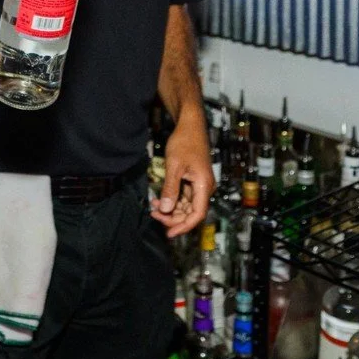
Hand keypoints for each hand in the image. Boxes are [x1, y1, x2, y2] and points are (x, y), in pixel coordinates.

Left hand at [153, 116, 212, 237]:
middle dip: (172, 217)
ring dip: (170, 209)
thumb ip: (170, 189)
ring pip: (186, 206)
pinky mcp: (194, 181)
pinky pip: (184, 197)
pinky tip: (158, 200)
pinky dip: (172, 200)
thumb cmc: (185, 142)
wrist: (190, 125)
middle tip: (154, 215)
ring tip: (153, 207)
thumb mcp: (174, 166)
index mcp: (204, 186)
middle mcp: (205, 188)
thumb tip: (165, 209)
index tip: (169, 233)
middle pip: (191, 213)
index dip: (183, 226)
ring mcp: (200, 185)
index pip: (197, 215)